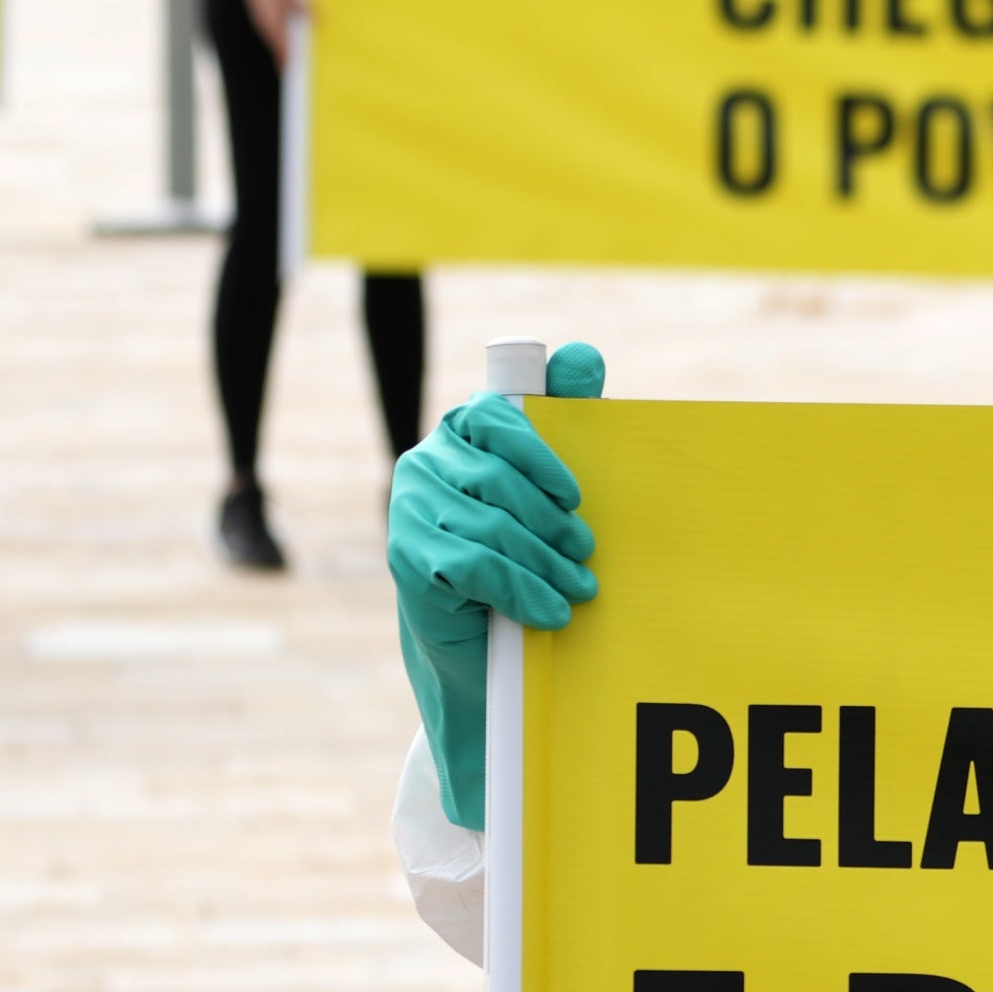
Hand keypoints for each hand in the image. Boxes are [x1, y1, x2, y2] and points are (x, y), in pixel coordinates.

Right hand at [390, 344, 605, 828]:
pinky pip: (474, 566)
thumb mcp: (547, 485)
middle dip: (551, 525)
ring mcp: (409, 510)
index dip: (539, 458)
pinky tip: (550, 613)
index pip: (496, 419)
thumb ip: (564, 413)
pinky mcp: (407, 558)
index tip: (574, 498)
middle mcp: (424, 463)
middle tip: (586, 556)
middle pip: (498, 482)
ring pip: (491, 528)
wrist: (475, 639)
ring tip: (578, 591)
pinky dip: (521, 592)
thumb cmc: (520, 548)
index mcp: (459, 432)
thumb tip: (582, 353)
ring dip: (544, 565)